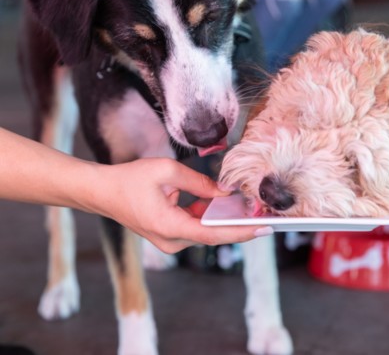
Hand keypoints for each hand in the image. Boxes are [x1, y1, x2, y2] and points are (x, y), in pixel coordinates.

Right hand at [91, 158, 272, 252]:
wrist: (101, 192)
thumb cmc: (129, 179)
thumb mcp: (167, 171)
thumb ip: (199, 182)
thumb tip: (224, 192)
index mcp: (169, 226)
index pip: (213, 233)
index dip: (241, 232)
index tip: (263, 228)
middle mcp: (170, 240)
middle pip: (212, 235)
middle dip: (238, 225)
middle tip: (264, 216)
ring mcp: (168, 240)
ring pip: (204, 232)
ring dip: (223, 220)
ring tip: (249, 208)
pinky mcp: (167, 235)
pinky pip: (194, 227)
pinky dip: (208, 217)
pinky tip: (223, 205)